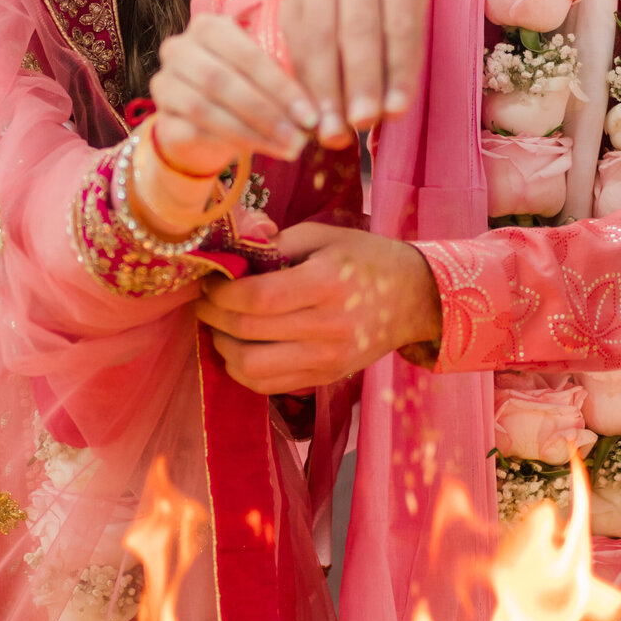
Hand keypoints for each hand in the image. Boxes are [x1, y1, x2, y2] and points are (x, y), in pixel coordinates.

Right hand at [150, 12, 318, 174]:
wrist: (204, 127)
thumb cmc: (242, 90)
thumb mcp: (262, 76)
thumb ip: (282, 78)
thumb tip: (318, 104)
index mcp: (208, 28)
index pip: (245, 54)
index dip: (280, 86)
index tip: (311, 114)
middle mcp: (178, 50)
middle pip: (222, 81)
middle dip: (267, 112)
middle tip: (301, 137)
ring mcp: (164, 85)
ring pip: (206, 109)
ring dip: (252, 132)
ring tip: (288, 148)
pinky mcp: (162, 121)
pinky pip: (195, 132)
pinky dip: (232, 143)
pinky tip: (263, 151)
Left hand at [196, 223, 442, 393]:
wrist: (416, 298)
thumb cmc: (366, 258)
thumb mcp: (324, 236)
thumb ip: (276, 244)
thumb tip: (229, 254)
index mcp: (326, 284)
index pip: (257, 298)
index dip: (221, 293)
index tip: (209, 282)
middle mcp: (327, 327)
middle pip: (248, 332)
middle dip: (212, 317)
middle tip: (204, 302)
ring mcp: (327, 359)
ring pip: (251, 368)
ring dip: (223, 347)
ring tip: (219, 326)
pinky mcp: (326, 378)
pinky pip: (268, 385)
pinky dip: (242, 370)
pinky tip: (239, 348)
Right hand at [280, 0, 429, 144]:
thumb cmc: (391, 25)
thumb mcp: (407, 38)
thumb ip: (399, 72)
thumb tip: (386, 115)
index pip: (400, 27)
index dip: (398, 73)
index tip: (395, 113)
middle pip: (359, 29)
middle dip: (360, 81)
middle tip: (361, 122)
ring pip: (322, 38)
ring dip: (327, 89)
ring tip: (333, 130)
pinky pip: (296, 44)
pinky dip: (304, 83)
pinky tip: (311, 113)